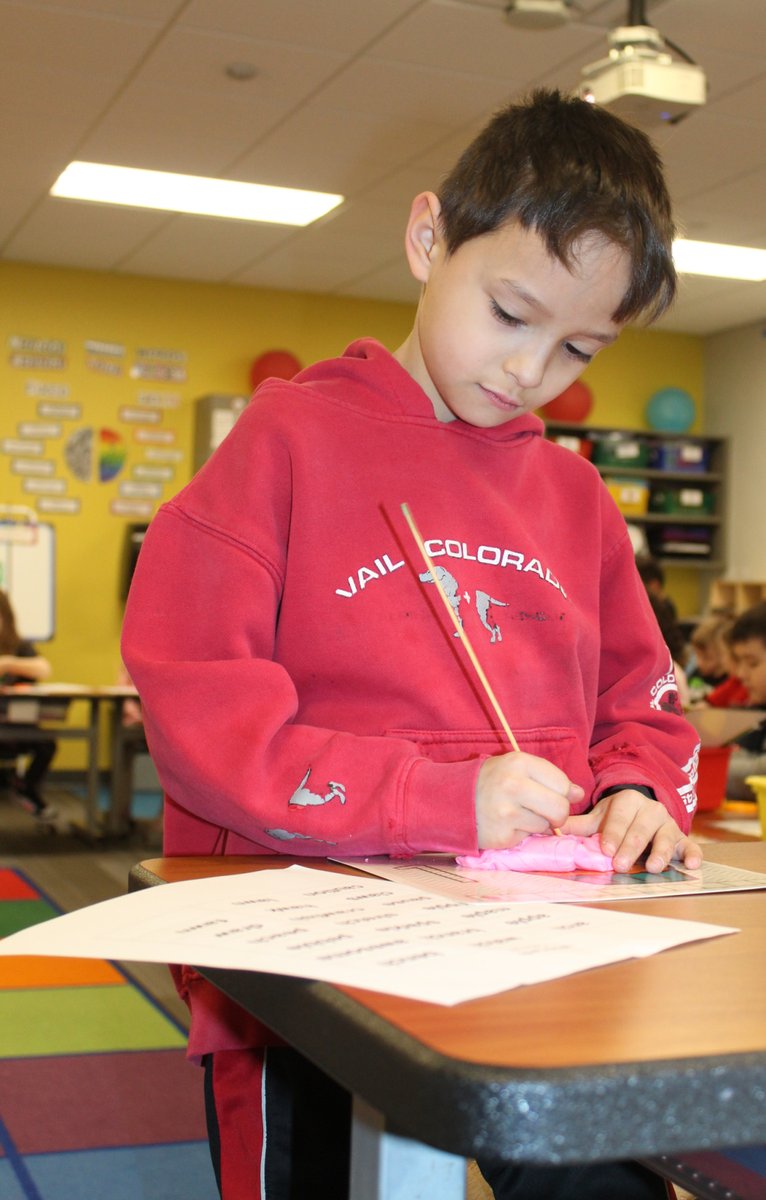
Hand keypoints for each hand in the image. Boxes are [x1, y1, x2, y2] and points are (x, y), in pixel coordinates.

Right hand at [476, 752, 583, 849]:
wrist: (453, 799)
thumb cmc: (491, 781)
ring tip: (517, 813)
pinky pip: (527, 838)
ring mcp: (506, 813)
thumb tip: (579, 793)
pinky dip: (521, 832)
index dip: (562, 792)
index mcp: (518, 763)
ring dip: (537, 823)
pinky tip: (506, 823)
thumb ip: (549, 777)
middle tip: (544, 811)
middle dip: (558, 814)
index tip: (550, 793)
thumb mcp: (516, 767)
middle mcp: (512, 785)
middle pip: (560, 808)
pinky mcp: (501, 836)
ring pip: (545, 825)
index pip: (562, 782)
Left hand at [562, 789, 702, 872]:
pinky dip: (693, 854)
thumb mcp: (598, 817)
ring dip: (660, 852)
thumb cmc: (617, 817)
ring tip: (653, 867)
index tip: (605, 849)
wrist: (641, 808)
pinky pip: (690, 844)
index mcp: (627, 801)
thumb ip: (579, 825)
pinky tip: (692, 865)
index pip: (619, 818)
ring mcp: (668, 823)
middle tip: (621, 864)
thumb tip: (553, 828)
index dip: (612, 833)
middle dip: (630, 847)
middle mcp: (650, 810)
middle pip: (641, 829)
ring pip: (666, 837)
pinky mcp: (682, 837)